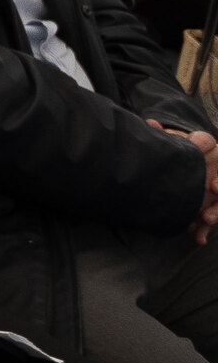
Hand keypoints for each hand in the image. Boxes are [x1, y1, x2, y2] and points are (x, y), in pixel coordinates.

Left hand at [147, 122, 217, 242]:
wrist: (173, 169)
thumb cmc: (174, 153)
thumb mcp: (169, 143)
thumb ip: (163, 136)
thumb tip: (151, 125)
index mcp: (206, 149)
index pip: (209, 144)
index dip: (207, 147)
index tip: (207, 156)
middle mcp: (213, 171)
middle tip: (214, 188)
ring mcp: (213, 190)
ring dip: (216, 211)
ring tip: (206, 218)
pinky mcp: (206, 208)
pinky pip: (207, 219)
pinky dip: (203, 229)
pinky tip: (199, 237)